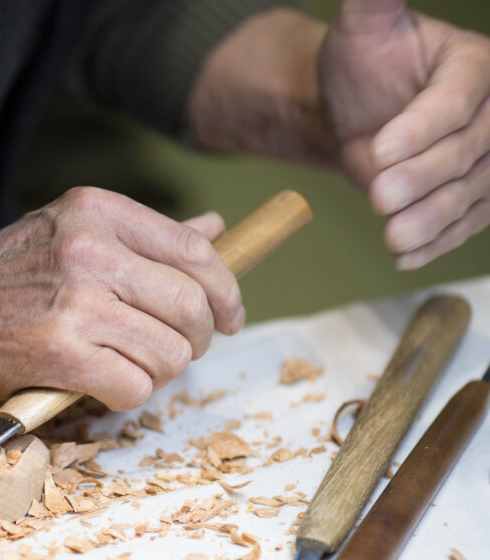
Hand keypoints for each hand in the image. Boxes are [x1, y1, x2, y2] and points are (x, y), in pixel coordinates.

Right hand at [0, 187, 243, 410]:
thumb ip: (141, 235)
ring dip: (158, 371)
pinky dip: (128, 395)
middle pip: (191, 306)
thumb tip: (215, 230)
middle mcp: (89, 250)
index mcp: (96, 211)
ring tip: (128, 366)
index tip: (227, 316)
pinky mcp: (61, 355)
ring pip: (169, 353)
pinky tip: (103, 384)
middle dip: (196, 339)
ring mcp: (76, 303)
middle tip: (176, 350)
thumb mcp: (69, 231)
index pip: (195, 252)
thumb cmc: (0, 276)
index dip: (225, 291)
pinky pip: (135, 387)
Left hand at [320, 0, 489, 268]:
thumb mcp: (362, 28)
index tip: (378, 150)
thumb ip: (376, 0)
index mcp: (473, 65)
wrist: (360, 112)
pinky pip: (464, 223)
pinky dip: (437, 242)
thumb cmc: (363, 66)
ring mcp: (488, 157)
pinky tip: (406, 256)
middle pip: (468, 152)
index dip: (420, 129)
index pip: (456, 102)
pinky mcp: (476, 196)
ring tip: (393, 238)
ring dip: (432, 219)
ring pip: (470, 194)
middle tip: (378, 197)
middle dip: (423, 178)